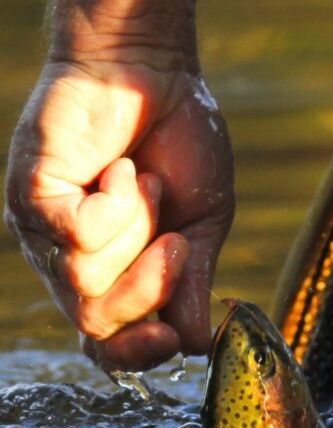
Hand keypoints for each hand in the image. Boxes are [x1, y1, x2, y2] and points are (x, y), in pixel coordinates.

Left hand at [5, 57, 234, 369]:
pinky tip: (122, 169)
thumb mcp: (204, 223)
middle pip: (98, 326)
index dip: (139, 355)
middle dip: (151, 289)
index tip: (174, 338)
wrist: (152, 72)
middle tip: (177, 241)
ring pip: (86, 283)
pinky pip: (78, 235)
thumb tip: (196, 345)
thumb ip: (194, 283)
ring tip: (147, 183)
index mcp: (117, 276)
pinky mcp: (33, 196)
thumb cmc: (181, 143)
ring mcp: (47, 232)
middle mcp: (73, 263)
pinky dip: (118, 203)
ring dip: (138, 234)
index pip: (109, 346)